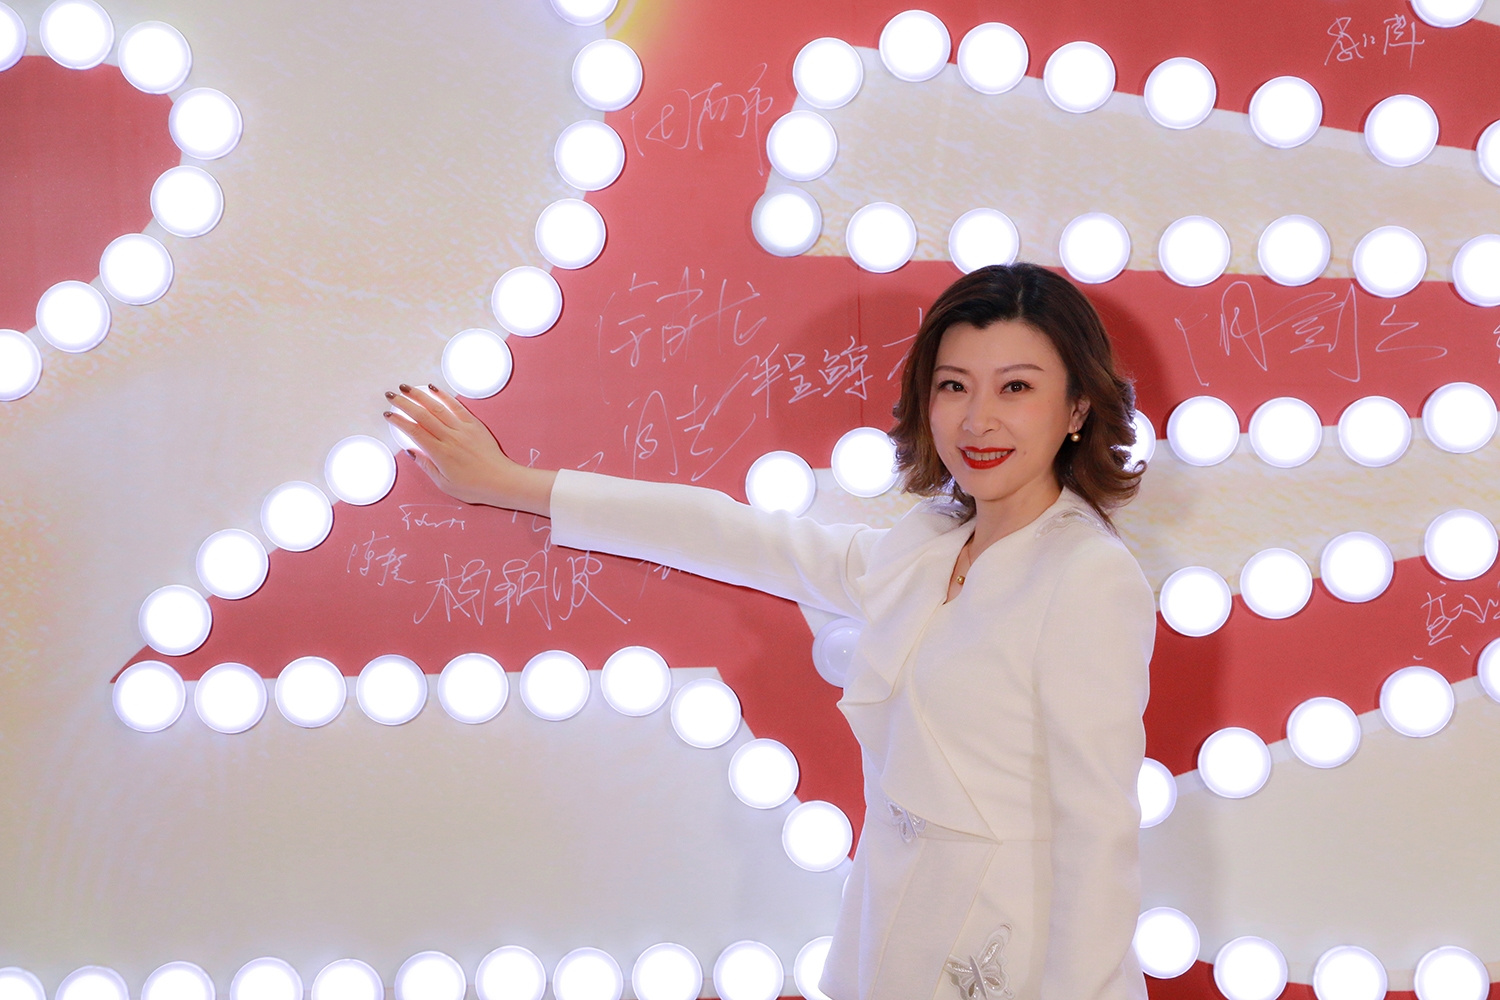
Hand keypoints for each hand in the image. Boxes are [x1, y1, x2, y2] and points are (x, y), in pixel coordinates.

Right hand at [383, 383, 554, 515]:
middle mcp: (450, 438)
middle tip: (390, 395)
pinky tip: (433, 388)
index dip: (399, 421)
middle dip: (404, 403)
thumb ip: (426, 466)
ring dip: (420, 395)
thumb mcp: (444, 483)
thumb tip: (410, 452)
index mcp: (440, 453)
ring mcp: (463, 429)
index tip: (388, 414)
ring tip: (406, 388)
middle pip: (422, 415)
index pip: (414, 431)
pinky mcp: (474, 424)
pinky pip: (457, 406)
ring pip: (437, 407)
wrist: (501, 481)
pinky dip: (444, 396)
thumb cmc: (474, 487)